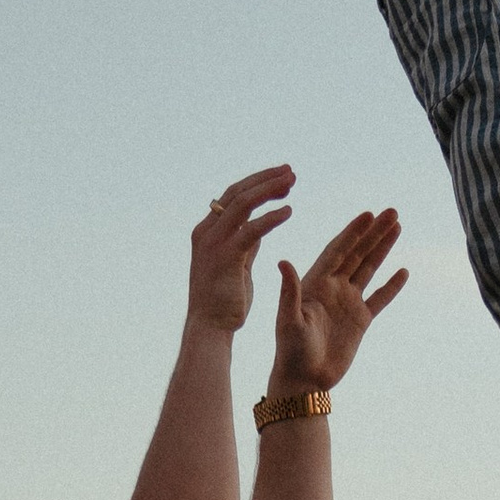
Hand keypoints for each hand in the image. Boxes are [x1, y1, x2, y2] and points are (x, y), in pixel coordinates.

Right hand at [188, 167, 295, 336]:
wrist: (210, 328)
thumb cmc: (224, 302)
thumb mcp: (237, 265)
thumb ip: (245, 245)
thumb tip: (257, 228)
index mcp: (207, 232)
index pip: (232, 196)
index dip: (258, 183)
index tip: (281, 177)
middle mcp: (207, 232)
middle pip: (237, 193)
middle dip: (265, 179)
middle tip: (291, 171)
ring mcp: (214, 243)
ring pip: (243, 203)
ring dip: (269, 189)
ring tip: (292, 182)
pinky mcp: (226, 257)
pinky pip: (251, 230)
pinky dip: (271, 218)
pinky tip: (289, 211)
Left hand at [270, 209, 405, 394]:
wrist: (304, 381)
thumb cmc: (290, 352)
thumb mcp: (288, 320)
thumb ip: (289, 291)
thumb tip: (283, 262)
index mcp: (315, 283)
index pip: (337, 250)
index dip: (352, 232)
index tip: (367, 214)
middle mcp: (333, 288)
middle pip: (357, 253)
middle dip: (374, 232)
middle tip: (391, 211)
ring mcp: (348, 303)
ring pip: (369, 269)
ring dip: (383, 248)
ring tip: (397, 226)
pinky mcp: (360, 321)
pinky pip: (379, 298)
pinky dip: (391, 285)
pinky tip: (402, 270)